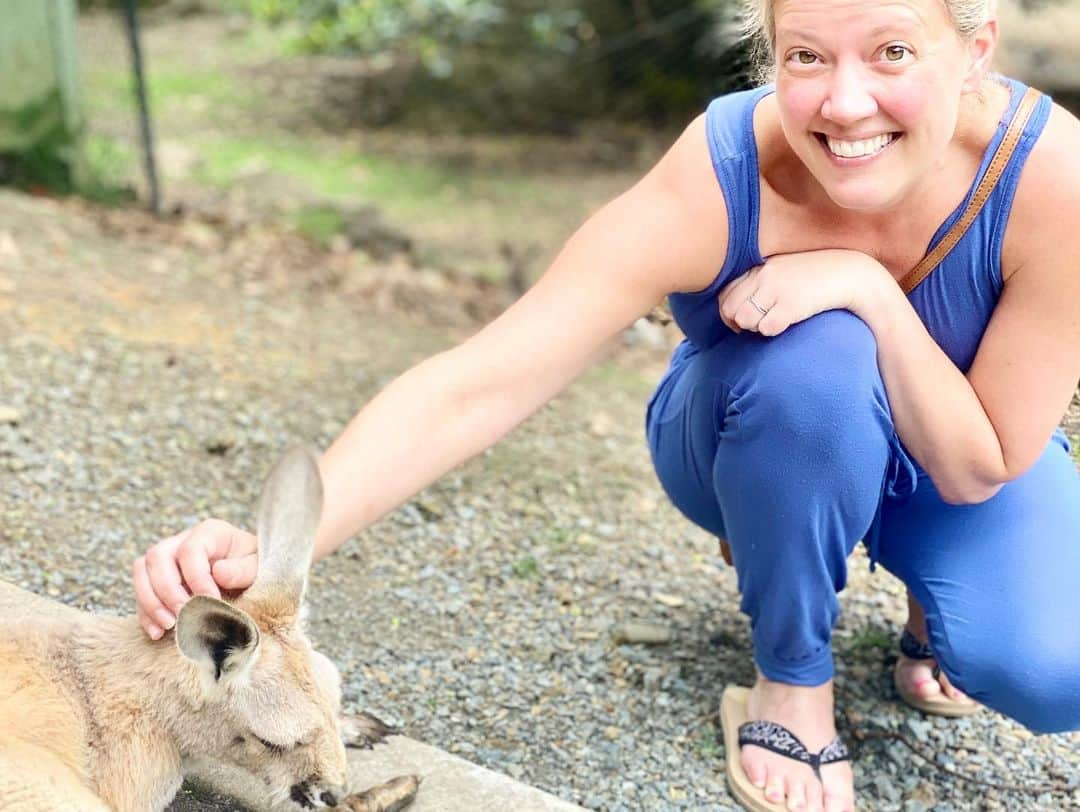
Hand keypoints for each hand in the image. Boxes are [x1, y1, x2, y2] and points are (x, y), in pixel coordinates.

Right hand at [132, 519, 257, 638]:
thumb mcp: (257, 565)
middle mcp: (181, 541)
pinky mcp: (157, 579)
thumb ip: (243, 569)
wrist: (247, 573)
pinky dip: (146, 614)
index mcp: (209, 533)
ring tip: (169, 624)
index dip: (197, 577)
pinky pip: (141, 592)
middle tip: (184, 615)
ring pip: (142, 571)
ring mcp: (166, 559)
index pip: (190, 549)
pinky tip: (157, 632)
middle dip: (167, 590)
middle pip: (157, 557)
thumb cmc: (252, 565)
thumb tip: (218, 573)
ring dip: (151, 602)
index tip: (212, 600)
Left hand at [718, 249, 886, 335]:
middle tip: (757, 326)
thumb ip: (758, 282)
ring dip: (755, 328)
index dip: (729, 313)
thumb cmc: (813, 276)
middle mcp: (764, 276)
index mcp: (759, 268)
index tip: (741, 321)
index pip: (725, 294)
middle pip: (730, 310)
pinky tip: (785, 325)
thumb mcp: (782, 270)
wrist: (848, 274)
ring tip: (772, 324)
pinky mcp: (791, 305)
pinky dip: (771, 332)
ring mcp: (777, 290)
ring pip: (745, 320)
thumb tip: (737, 308)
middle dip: (739, 323)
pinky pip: (766, 328)